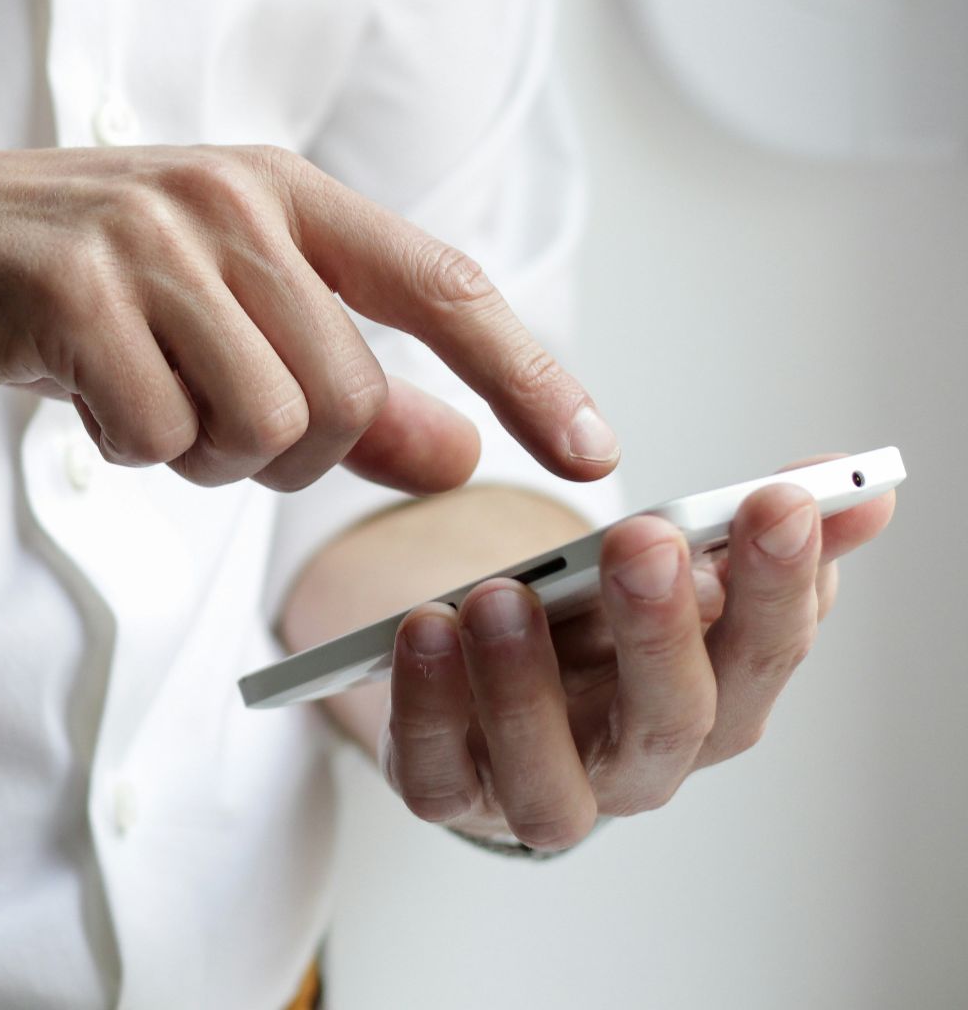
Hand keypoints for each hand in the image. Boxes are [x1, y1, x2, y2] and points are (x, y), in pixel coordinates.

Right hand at [0, 145, 618, 492]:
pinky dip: (124, 449)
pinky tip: (75, 395)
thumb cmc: (48, 292)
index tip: (592, 453)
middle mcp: (227, 198)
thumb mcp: (207, 323)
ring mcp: (148, 237)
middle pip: (344, 396)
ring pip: (261, 425)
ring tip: (131, 397)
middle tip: (194, 423)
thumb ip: (338, 385)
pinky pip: (158, 437)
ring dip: (196, 454)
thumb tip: (456, 451)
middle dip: (281, 453)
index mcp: (276, 190)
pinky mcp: (71, 290)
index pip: (442, 287)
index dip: (527, 374)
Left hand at [378, 462, 896, 849]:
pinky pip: (435, 774)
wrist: (487, 688)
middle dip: (662, 630)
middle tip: (644, 541)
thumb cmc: (593, 633)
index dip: (779, 585)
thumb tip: (859, 487)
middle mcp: (638, 766)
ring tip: (501, 595)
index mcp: (713, 704)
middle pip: (671, 721)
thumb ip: (750, 535)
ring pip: (548, 776)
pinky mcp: (449, 794)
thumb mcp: (668, 574)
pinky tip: (423, 630)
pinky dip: (426, 707)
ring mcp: (541, 790)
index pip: (765, 655)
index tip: (778, 501)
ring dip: (525, 686)